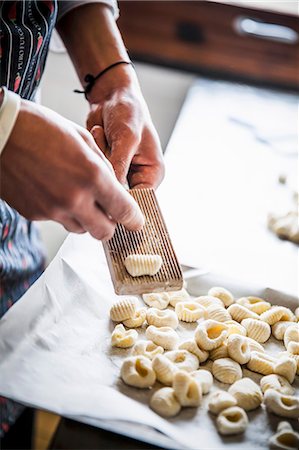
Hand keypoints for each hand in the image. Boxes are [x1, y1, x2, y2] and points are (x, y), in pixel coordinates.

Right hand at [0, 99, 143, 239]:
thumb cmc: (40, 127)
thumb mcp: (82, 138)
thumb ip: (103, 167)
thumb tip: (114, 187)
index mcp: (92, 176)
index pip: (123, 211)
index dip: (134, 219)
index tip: (136, 221)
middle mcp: (74, 199)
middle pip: (104, 232)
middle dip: (110, 224)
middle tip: (108, 213)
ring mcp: (52, 210)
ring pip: (80, 229)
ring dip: (86, 218)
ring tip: (77, 196)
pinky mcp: (34, 214)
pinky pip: (58, 220)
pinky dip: (62, 211)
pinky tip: (54, 190)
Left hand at [86, 65, 164, 188]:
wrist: (111, 95)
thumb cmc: (128, 112)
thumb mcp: (126, 138)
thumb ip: (120, 167)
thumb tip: (112, 194)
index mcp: (153, 174)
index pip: (140, 201)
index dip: (123, 200)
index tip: (108, 190)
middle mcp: (138, 177)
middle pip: (119, 193)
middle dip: (110, 172)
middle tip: (111, 147)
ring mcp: (120, 172)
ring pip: (104, 182)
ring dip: (101, 159)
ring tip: (107, 136)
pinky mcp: (106, 166)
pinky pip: (94, 171)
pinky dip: (94, 153)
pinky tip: (100, 135)